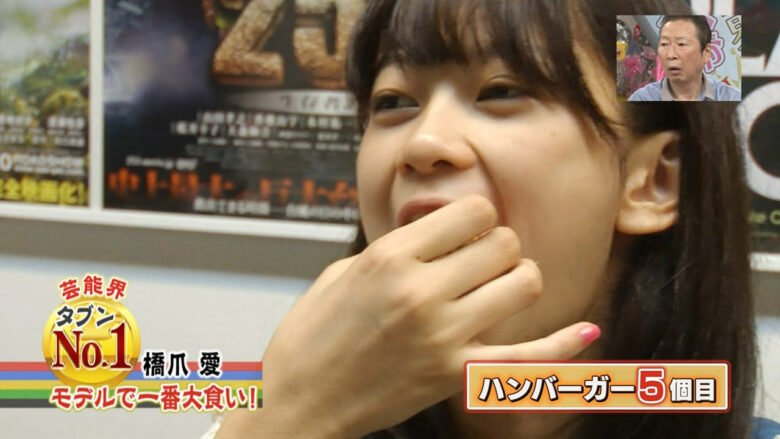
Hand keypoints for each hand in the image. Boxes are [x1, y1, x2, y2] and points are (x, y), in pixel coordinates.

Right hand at [229, 195, 598, 437]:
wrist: (297, 403)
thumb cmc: (308, 337)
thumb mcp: (339, 273)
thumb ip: (393, 250)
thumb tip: (434, 235)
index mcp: (390, 258)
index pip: (470, 211)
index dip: (474, 215)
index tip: (465, 228)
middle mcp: (422, 292)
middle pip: (502, 242)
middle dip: (495, 244)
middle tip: (477, 259)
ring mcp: (443, 337)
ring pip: (523, 284)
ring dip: (516, 279)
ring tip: (497, 286)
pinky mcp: (454, 376)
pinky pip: (525, 360)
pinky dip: (561, 346)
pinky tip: (586, 331)